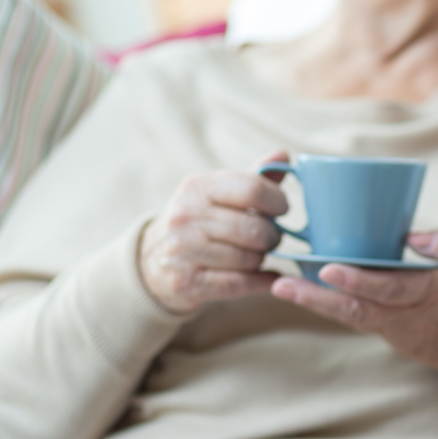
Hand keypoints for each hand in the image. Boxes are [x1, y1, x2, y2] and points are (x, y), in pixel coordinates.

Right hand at [139, 151, 288, 312]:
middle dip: (272, 236)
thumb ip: (254, 177)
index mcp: (198, 187)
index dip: (277, 201)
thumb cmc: (200, 220)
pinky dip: (262, 281)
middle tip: (270, 238)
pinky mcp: (187, 283)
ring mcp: (183, 251)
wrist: (153, 260)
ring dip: (262, 259)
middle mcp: (186, 216)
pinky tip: (267, 277)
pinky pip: (241, 284)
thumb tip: (284, 154)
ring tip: (255, 254)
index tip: (281, 209)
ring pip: (250, 259)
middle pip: (255, 229)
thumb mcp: (220, 193)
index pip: (252, 189)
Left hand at [271, 230, 437, 385]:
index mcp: (435, 295)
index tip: (329, 269)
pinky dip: (335, 308)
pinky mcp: (396, 338)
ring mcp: (401, 333)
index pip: (391, 289)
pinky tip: (311, 294)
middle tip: (282, 285)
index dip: (358, 281)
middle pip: (358, 310)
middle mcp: (411, 318)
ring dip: (318, 304)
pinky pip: (362, 321)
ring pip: (354, 318)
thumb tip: (411, 234)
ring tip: (284, 287)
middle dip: (317, 298)